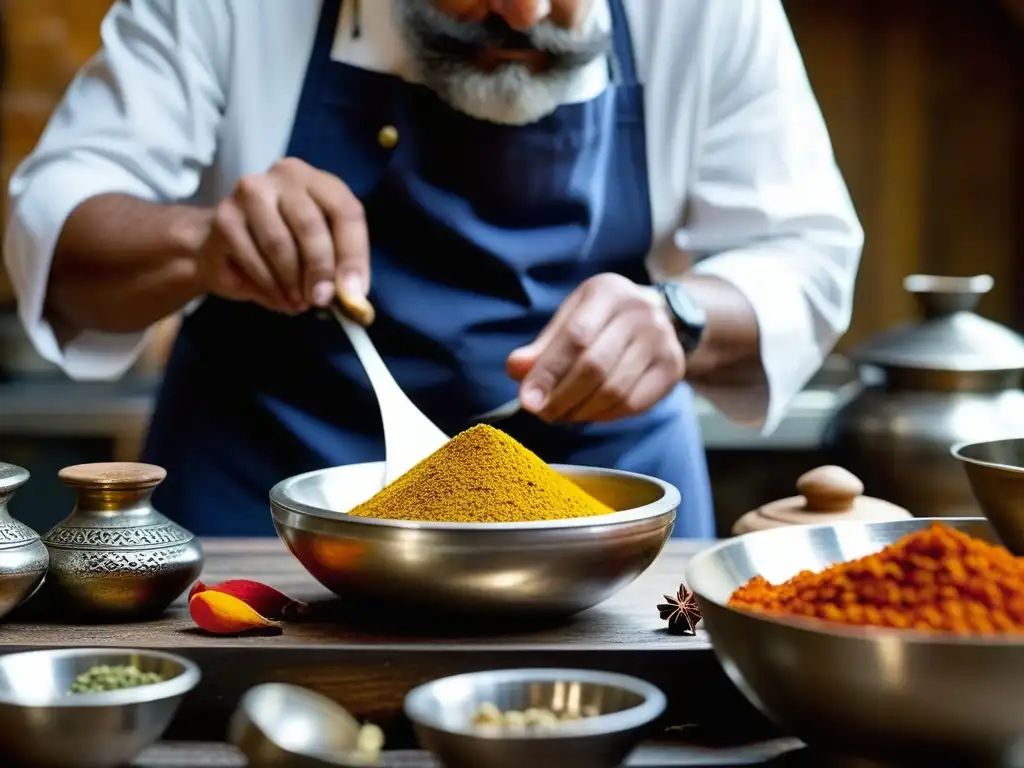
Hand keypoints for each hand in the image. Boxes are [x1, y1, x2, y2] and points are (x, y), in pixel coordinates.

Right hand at [197, 158, 368, 314]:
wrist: (226, 242)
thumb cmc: (286, 244)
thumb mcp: (321, 249)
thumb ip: (339, 266)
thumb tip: (352, 295)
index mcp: (318, 181)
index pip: (346, 211)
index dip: (353, 256)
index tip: (353, 293)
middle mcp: (284, 176)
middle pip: (309, 226)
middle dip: (319, 271)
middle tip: (321, 300)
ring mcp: (250, 193)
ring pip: (279, 245)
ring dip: (292, 282)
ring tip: (299, 302)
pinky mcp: (225, 218)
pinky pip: (252, 259)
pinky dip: (269, 286)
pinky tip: (278, 296)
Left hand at [506, 273, 684, 422]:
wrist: (661, 316)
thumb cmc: (602, 321)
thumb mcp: (570, 320)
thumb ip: (542, 347)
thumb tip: (515, 369)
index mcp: (608, 291)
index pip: (575, 337)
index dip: (548, 372)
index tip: (528, 401)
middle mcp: (641, 310)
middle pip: (595, 366)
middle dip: (562, 397)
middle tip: (544, 414)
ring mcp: (662, 339)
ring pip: (614, 390)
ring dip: (581, 410)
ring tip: (563, 414)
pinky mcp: (673, 367)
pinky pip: (633, 403)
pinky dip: (604, 415)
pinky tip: (590, 412)